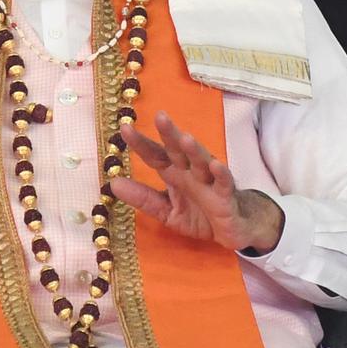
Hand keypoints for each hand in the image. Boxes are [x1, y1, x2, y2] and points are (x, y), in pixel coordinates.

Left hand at [112, 111, 284, 254]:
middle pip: (179, 150)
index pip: (155, 155)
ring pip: (202, 162)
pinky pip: (224, 183)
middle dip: (170, 134)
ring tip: (186, 138)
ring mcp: (210, 182)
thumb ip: (143, 198)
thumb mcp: (166, 211)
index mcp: (174, 173)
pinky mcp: (227, 197)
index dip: (140, 143)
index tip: (124, 129)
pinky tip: (216, 165)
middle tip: (160, 117)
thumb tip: (112, 184)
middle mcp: (191, 172)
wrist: (234, 230)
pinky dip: (221, 174)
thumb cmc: (200, 215)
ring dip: (195, 151)